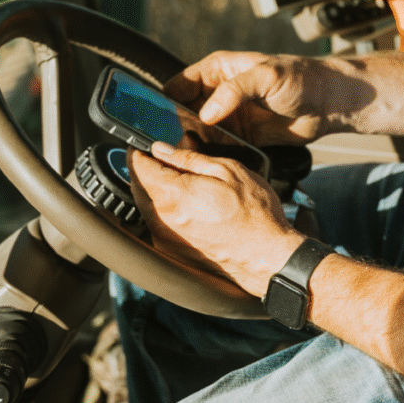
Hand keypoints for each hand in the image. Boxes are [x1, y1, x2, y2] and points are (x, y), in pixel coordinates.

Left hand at [129, 142, 302, 296]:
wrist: (266, 257)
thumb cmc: (254, 215)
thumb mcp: (227, 171)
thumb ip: (189, 159)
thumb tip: (163, 149)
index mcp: (173, 195)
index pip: (138, 166)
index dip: (140, 152)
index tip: (146, 145)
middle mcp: (162, 220)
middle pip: (138, 186)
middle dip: (148, 170)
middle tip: (169, 160)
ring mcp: (164, 238)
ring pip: (146, 205)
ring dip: (157, 190)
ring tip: (185, 183)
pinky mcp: (170, 250)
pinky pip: (157, 223)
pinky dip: (165, 210)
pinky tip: (190, 206)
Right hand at [163, 52, 373, 145]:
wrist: (329, 104)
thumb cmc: (301, 79)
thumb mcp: (266, 76)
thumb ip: (234, 91)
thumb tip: (207, 113)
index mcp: (218, 70)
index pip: (179, 84)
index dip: (166, 101)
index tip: (157, 120)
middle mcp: (219, 93)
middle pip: (183, 112)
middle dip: (175, 127)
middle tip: (171, 144)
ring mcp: (229, 117)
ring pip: (198, 132)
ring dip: (192, 144)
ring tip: (185, 156)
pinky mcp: (241, 137)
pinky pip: (217, 147)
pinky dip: (210, 155)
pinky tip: (206, 163)